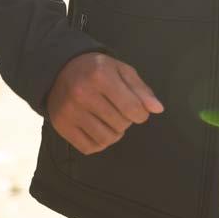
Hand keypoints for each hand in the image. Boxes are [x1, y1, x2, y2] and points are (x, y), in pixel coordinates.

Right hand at [46, 52, 163, 154]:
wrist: (60, 69)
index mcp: (101, 76)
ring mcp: (70, 111)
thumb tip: (157, 109)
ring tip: (109, 119)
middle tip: (118, 110)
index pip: (133, 108)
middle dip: (126, 120)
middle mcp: (83, 94)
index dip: (141, 113)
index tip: (137, 110)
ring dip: (114, 133)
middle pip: (121, 124)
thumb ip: (141, 90)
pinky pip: (89, 148)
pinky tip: (97, 128)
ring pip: (107, 139)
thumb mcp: (121, 70)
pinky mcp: (61, 126)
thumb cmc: (97, 70)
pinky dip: (99, 142)